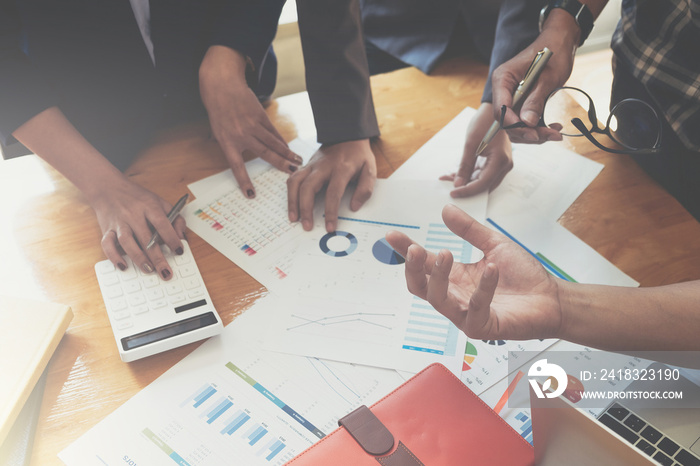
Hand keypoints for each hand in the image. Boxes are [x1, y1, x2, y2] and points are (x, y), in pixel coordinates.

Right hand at [91, 177, 184, 279]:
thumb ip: (175, 218)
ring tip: (148, 269)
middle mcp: (133, 214)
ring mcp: (119, 223)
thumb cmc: (138, 198)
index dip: (171, 237)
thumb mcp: (160, 202)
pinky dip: (114, 257)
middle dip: (157, 257)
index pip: (162, 223)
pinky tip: (123, 266)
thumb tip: (181, 237)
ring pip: (127, 242)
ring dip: (138, 258)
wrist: (108, 188)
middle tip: (166, 272)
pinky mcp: (106, 229)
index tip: (179, 251)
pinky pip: (107, 244)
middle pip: (146, 237)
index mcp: (149, 206)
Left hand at [200, 46, 300, 197]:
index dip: (244, 181)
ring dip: (286, 153)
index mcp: (227, 142)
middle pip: (264, 153)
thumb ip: (231, 144)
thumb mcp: (218, 130)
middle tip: (292, 172)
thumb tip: (244, 157)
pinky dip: (281, 140)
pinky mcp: (260, 116)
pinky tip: (288, 147)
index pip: (237, 166)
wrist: (221, 86)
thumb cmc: (218, 110)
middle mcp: (241, 135)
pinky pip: (273, 132)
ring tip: (297, 161)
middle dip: (280, 164)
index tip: (251, 194)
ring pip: (272, 143)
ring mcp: (252, 125)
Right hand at [287, 139, 375, 231]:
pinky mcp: (306, 166)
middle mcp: (323, 166)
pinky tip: (292, 204)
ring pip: (295, 182)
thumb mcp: (370, 169)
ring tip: (294, 218)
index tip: (330, 227)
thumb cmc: (358, 155)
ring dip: (293, 202)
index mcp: (341, 168)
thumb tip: (354, 207)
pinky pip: (293, 178)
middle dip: (305, 209)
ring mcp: (312, 165)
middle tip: (307, 226)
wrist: (347, 134)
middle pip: (308, 187)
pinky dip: (290, 192)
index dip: (331, 212)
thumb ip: (365, 189)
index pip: (333, 193)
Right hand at [386, 204, 562, 340]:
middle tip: (416, 249)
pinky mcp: (483, 328)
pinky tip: (491, 269)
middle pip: (420, 287)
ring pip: (438, 300)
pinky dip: (482, 288)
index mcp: (454, 278)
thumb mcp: (493, 245)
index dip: (405, 251)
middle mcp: (455, 297)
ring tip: (446, 253)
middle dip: (413, 268)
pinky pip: (475, 309)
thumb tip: (446, 210)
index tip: (392, 235)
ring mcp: (466, 315)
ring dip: (439, 277)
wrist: (552, 298)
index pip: (423, 265)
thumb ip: (469, 230)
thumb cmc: (524, 277)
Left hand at [440, 103, 512, 196]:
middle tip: (448, 187)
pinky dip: (470, 174)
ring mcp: (502, 164)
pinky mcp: (497, 162)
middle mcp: (505, 165)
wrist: (495, 110)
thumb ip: (465, 166)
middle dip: (466, 187)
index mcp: (500, 161)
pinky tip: (456, 173)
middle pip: (484, 186)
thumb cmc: (485, 122)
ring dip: (466, 181)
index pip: (482, 184)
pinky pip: (484, 173)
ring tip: (449, 178)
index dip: (467, 191)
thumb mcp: (471, 144)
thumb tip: (458, 184)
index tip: (453, 192)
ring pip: (483, 181)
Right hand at [491, 11, 579, 143]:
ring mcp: (512, 98)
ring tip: (556, 132)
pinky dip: (538, 128)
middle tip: (550, 135)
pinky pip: (525, 121)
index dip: (513, 124)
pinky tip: (554, 127)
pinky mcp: (522, 103)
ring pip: (516, 125)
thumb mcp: (548, 77)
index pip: (500, 108)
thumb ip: (536, 100)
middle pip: (507, 121)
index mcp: (503, 79)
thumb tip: (527, 123)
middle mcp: (503, 90)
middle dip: (527, 131)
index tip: (531, 132)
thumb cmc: (554, 52)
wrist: (560, 42)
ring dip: (535, 133)